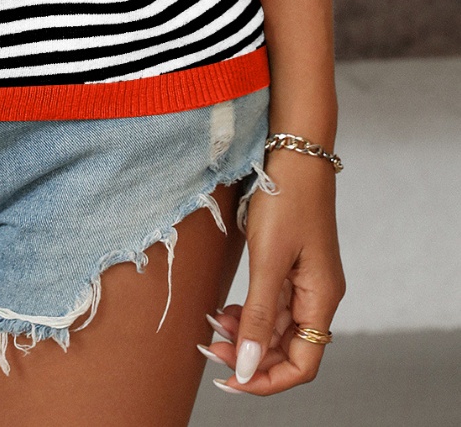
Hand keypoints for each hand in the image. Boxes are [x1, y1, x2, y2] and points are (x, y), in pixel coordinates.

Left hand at [204, 148, 344, 394]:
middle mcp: (317, 295)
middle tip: (209, 348)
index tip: (229, 377)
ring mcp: (304, 280)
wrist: (292, 151)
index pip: (302, 365)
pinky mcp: (289, 264)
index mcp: (321, 298)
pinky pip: (270, 304)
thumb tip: (249, 366)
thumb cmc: (285, 198)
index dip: (267, 380)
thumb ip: (258, 315)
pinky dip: (247, 312)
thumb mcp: (267, 259)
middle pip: (286, 349)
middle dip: (249, 356)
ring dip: (244, 335)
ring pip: (275, 328)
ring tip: (212, 328)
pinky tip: (224, 310)